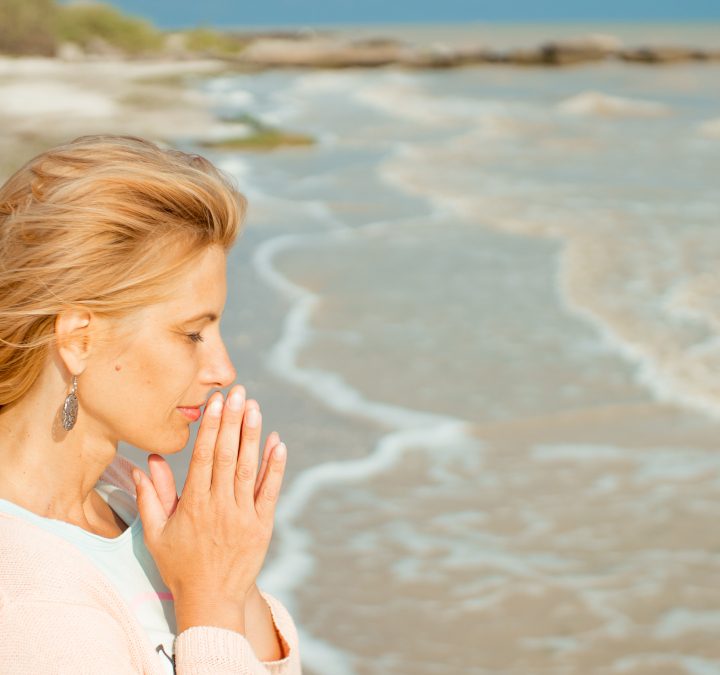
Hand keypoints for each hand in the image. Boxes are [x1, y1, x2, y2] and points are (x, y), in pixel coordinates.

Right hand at [133, 385, 287, 632]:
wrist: (211, 600)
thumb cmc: (180, 565)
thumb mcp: (157, 533)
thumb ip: (151, 497)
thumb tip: (147, 463)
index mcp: (193, 505)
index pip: (202, 457)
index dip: (210, 427)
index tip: (214, 402)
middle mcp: (219, 506)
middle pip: (226, 456)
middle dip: (232, 421)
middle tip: (237, 392)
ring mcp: (243, 516)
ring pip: (247, 469)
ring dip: (252, 436)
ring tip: (254, 407)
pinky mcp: (263, 526)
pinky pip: (270, 492)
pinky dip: (274, 467)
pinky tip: (278, 443)